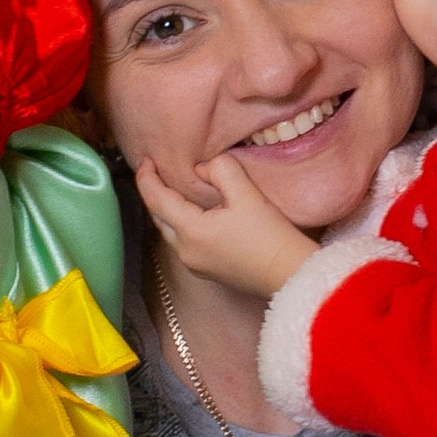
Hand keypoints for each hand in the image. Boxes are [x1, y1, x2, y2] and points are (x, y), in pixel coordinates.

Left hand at [136, 149, 317, 300]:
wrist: (290, 275)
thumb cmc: (270, 236)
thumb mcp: (247, 194)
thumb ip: (221, 170)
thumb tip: (203, 168)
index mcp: (190, 231)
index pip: (156, 200)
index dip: (147, 178)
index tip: (146, 160)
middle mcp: (185, 251)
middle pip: (159, 218)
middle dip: (154, 193)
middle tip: (156, 170)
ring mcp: (195, 264)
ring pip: (171, 231)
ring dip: (168, 210)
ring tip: (175, 188)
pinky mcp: (207, 270)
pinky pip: (184, 242)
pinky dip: (182, 223)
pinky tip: (195, 213)